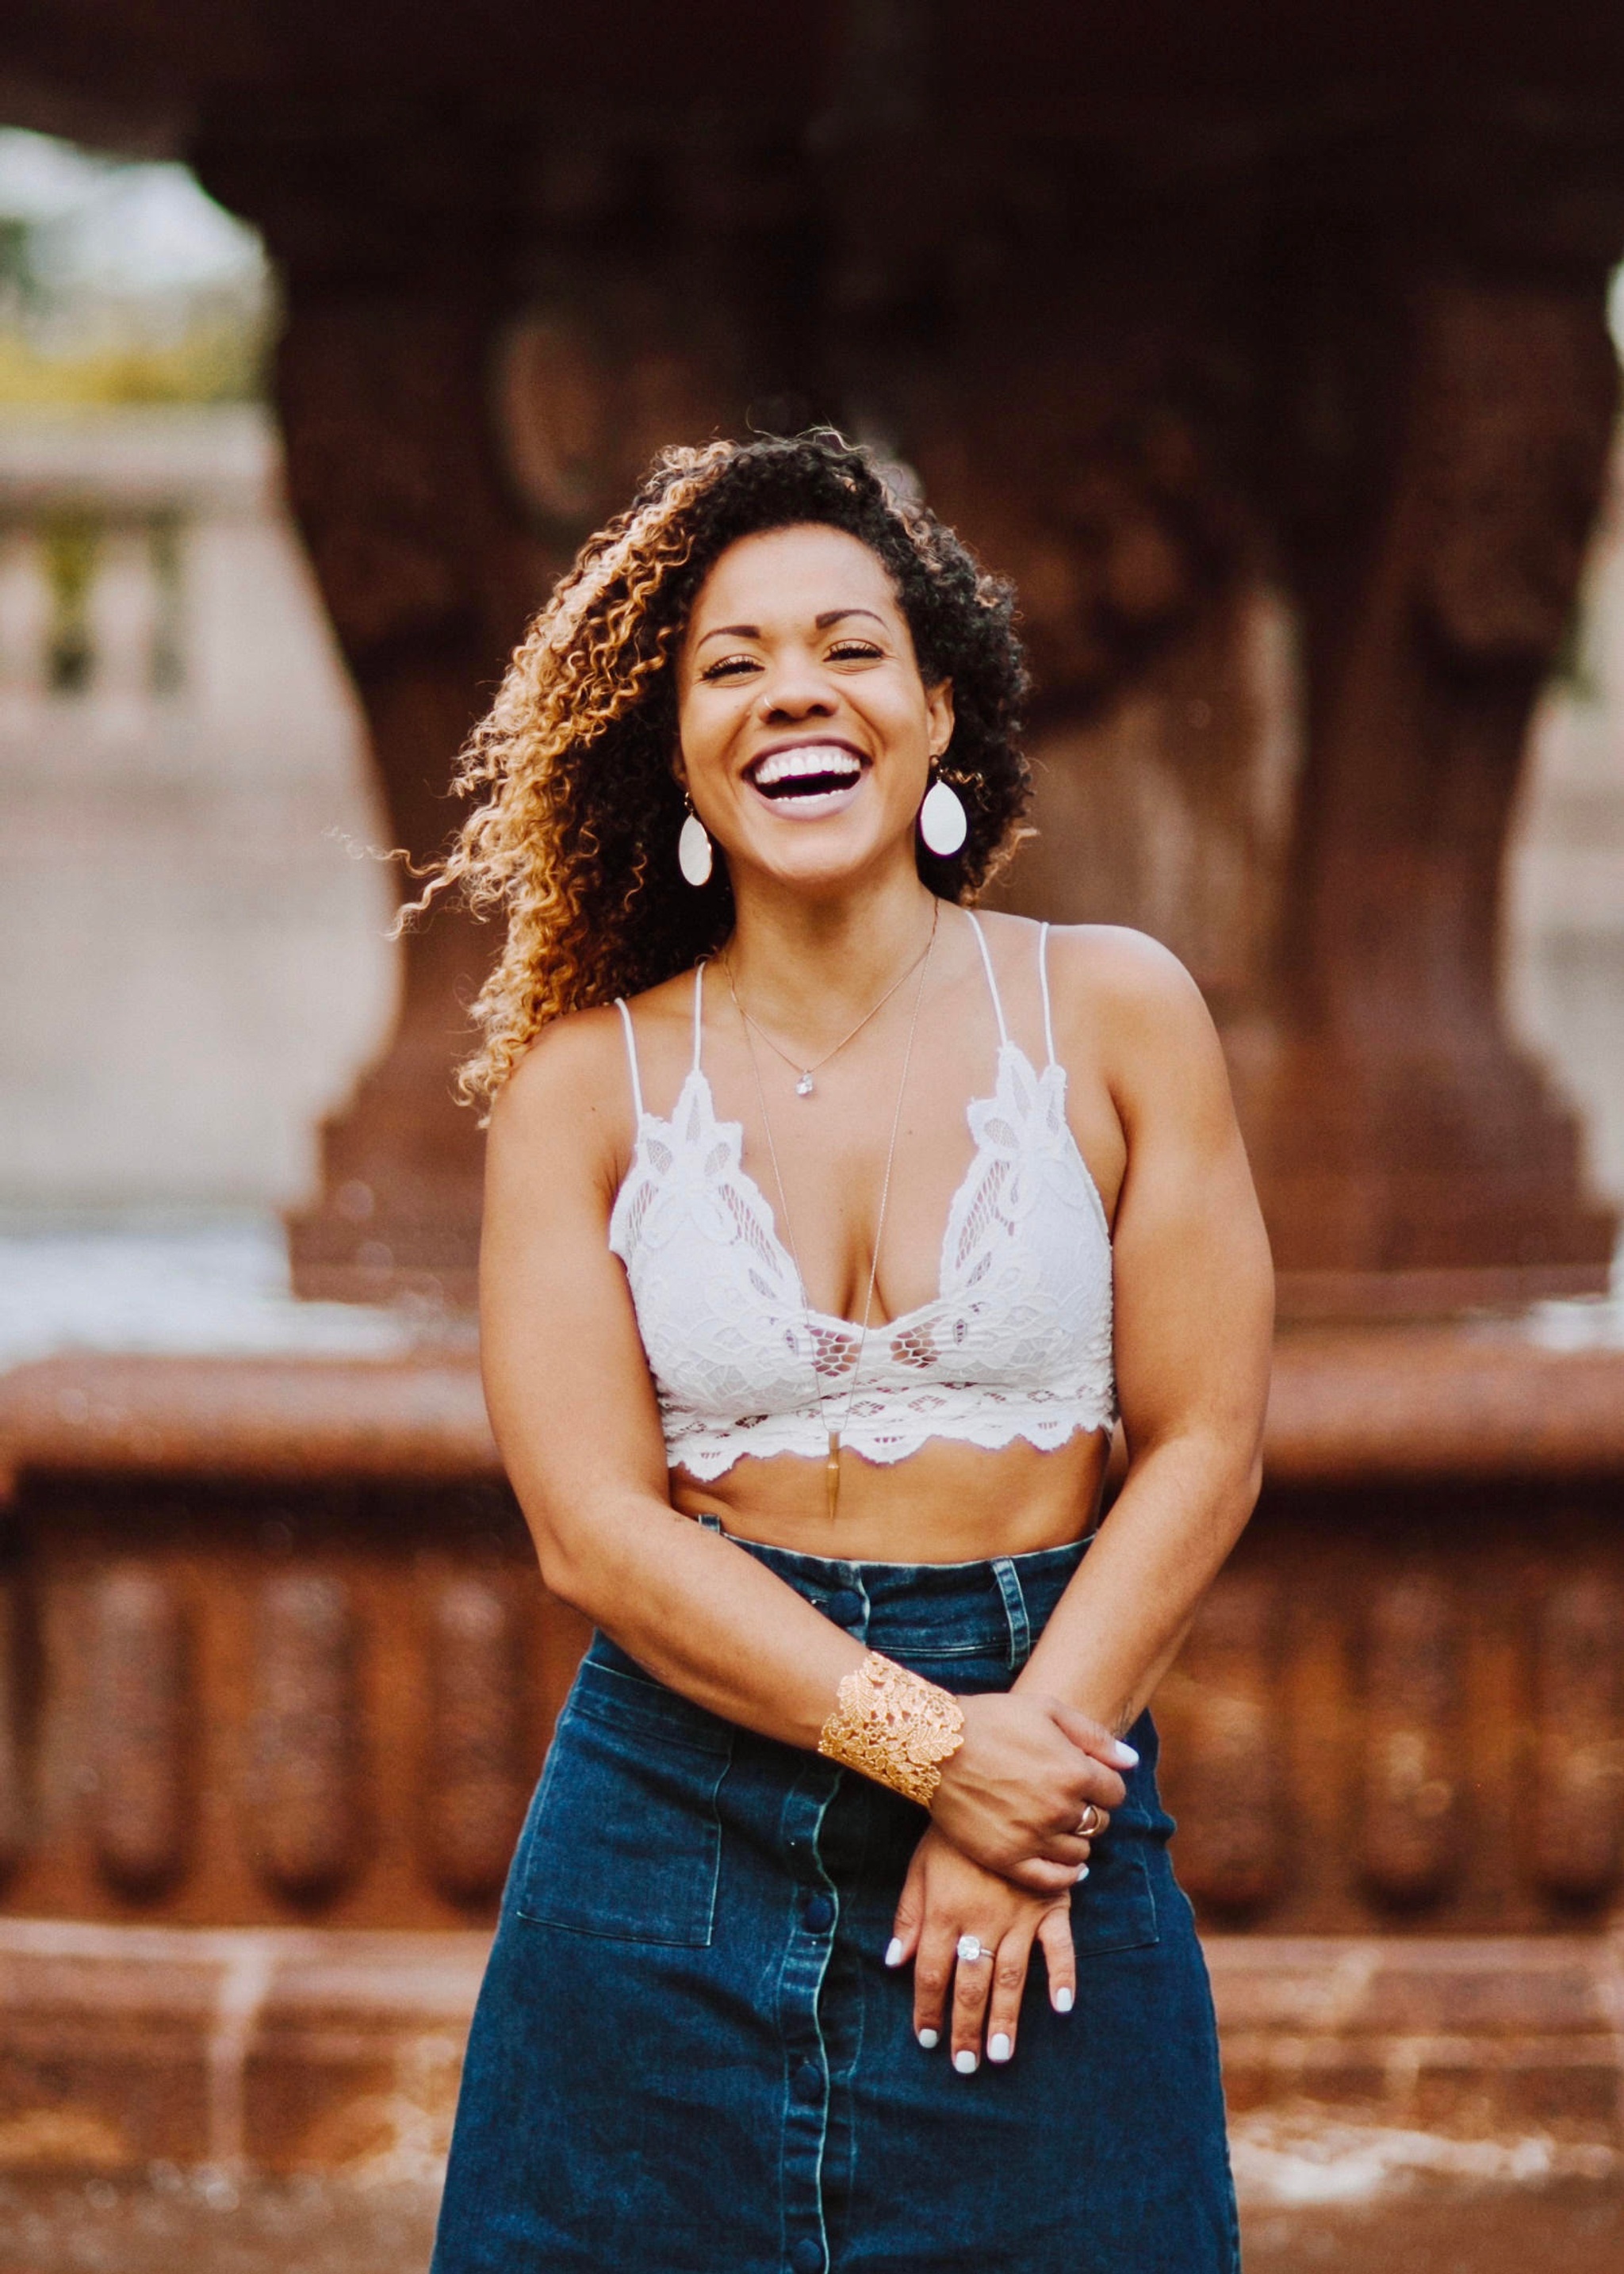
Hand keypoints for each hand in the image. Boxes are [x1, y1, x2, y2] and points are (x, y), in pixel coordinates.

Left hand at [887, 1825, 1075, 2070]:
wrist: (1000, 1786)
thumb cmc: (953, 1830)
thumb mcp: (921, 1865)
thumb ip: (909, 1914)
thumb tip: (894, 1961)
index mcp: (944, 1911)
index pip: (933, 1973)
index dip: (928, 2009)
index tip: (927, 2040)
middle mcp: (981, 1919)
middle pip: (971, 1984)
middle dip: (966, 2028)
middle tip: (965, 2066)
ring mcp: (1019, 1913)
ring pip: (1011, 1977)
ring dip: (1006, 2019)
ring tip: (1001, 2056)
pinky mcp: (1051, 1903)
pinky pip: (1060, 1946)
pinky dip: (1063, 1976)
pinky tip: (1062, 2007)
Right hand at [930, 1691, 1132, 1892]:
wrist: (936, 1744)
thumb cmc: (992, 1719)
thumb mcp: (1048, 1710)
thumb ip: (1095, 1737)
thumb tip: (1131, 1762)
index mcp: (1074, 1771)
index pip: (1114, 1793)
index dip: (1103, 1784)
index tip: (1087, 1779)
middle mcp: (1059, 1809)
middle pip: (1098, 1823)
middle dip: (1089, 1810)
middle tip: (1065, 1799)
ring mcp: (1033, 1837)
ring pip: (1079, 1852)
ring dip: (1074, 1839)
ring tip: (1055, 1824)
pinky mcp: (1007, 1858)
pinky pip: (1051, 1880)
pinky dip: (1064, 1875)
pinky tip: (1062, 1863)